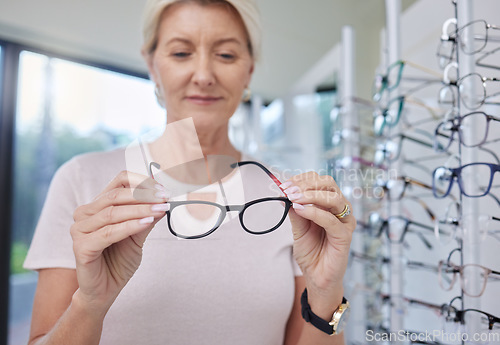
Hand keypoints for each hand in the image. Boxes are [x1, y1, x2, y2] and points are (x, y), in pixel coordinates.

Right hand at [70, 170, 169, 314]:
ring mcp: (80, 230)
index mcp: (98, 206)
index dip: (142, 181)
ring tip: (161, 209)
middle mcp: (85, 214)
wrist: (104, 290)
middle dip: (144, 195)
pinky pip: (109, 232)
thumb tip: (163, 200)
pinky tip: (146, 222)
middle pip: (116, 196)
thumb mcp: (138, 236)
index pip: (119, 182)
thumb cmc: (118, 261)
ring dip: (140, 209)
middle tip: (165, 197)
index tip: (163, 187)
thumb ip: (147, 218)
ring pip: (113, 212)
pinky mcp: (81, 246)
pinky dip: (130, 226)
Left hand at [282, 172, 355, 310]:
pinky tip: (300, 210)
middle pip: (328, 184)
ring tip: (293, 198)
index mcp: (329, 204)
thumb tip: (283, 192)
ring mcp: (345, 222)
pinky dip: (314, 212)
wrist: (316, 277)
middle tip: (287, 190)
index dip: (301, 179)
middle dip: (306, 184)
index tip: (283, 184)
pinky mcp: (345, 236)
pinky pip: (330, 220)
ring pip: (332, 198)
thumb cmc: (310, 252)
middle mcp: (340, 209)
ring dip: (310, 195)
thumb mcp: (298, 228)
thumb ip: (294, 211)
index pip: (319, 181)